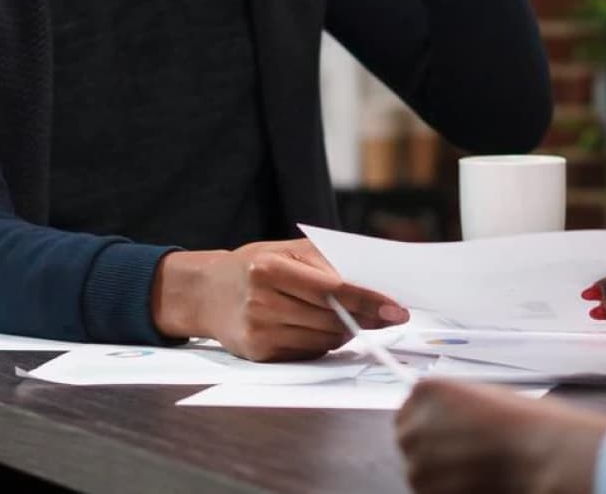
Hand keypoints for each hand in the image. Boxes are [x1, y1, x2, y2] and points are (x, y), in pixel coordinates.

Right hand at [151, 239, 408, 361]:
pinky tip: (316, 327)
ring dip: (345, 330)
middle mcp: (261, 301)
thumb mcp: (289, 251)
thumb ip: (330, 264)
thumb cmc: (257, 266)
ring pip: (325, 338)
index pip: (332, 288)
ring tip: (346, 317)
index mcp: (269, 268)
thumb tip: (376, 287)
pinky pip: (309, 352)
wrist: (207, 292)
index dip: (369, 300)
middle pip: (332, 318)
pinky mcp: (259, 353)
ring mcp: (258, 330)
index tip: (398, 310)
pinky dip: (323, 342)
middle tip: (388, 316)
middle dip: (366, 318)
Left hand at [397, 378, 605, 493]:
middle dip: (431, 447)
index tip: (448, 431)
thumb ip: (453, 407)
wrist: (539, 455)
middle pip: (409, 438)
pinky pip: (430, 490)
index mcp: (427, 391)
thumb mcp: (484, 397)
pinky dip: (447, 489)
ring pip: (418, 469)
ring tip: (476, 467)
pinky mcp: (425, 490)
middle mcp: (414, 423)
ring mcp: (415, 460)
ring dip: (440, 471)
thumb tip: (443, 420)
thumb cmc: (523, 423)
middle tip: (465, 452)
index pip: (410, 409)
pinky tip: (475, 480)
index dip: (431, 423)